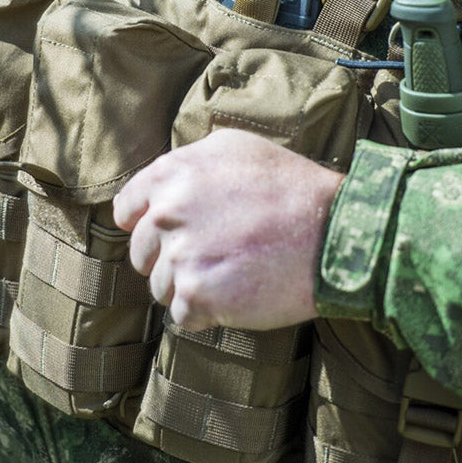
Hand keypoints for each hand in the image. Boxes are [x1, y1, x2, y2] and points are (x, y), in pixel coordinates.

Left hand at [112, 129, 342, 331]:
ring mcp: (181, 254)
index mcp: (173, 173)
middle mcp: (169, 211)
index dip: (149, 221)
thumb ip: (189, 162)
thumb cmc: (290, 187)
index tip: (174, 231)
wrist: (333, 231)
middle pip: (143, 251)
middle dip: (172, 256)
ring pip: (161, 286)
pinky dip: (206, 311)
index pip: (128, 208)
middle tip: (218, 251)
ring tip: (234, 269)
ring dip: (191, 285)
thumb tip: (157, 189)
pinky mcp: (197, 294)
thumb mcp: (238, 147)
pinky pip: (183, 314)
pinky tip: (239, 290)